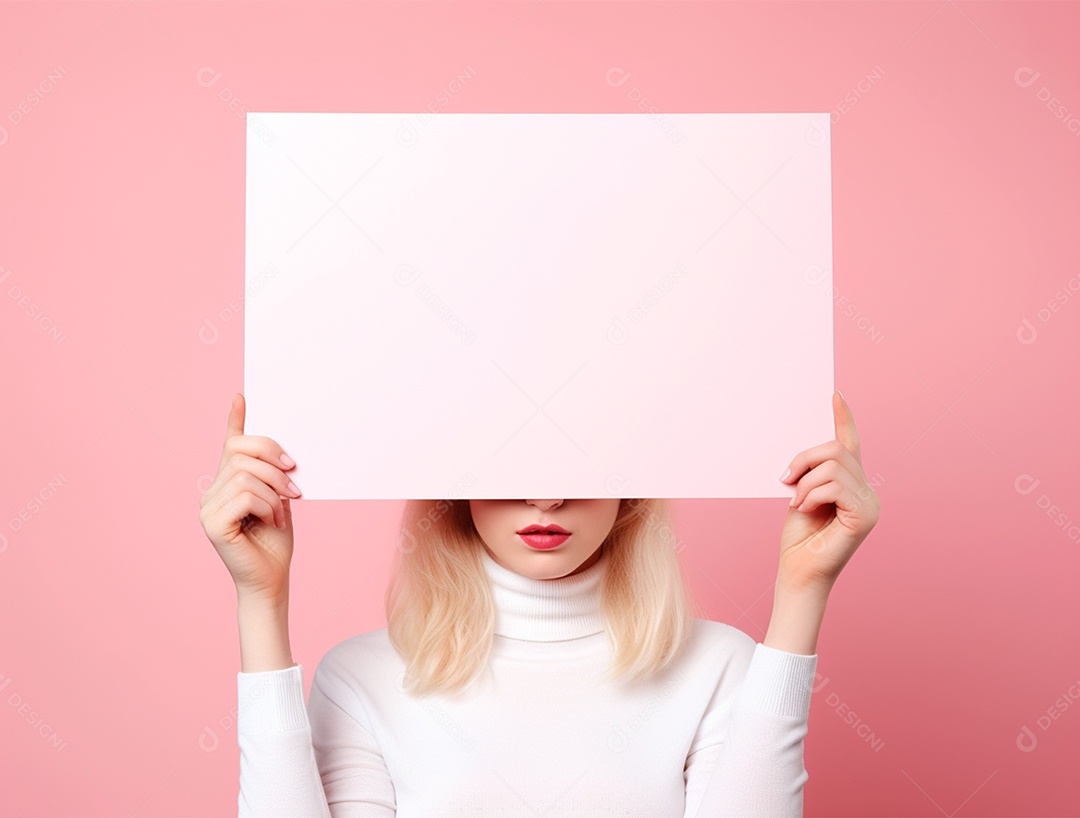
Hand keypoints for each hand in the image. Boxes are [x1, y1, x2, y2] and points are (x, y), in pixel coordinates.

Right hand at [198, 393, 300, 602]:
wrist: (272, 579)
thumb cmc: (275, 542)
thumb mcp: (279, 500)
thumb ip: (272, 476)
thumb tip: (281, 453)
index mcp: (227, 484)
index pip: (230, 445)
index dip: (236, 420)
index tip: (242, 396)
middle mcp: (211, 491)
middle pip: (242, 453)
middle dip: (275, 465)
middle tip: (295, 487)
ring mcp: (207, 507)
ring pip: (246, 474)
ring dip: (274, 492)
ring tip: (280, 512)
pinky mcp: (212, 522)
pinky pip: (245, 495)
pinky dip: (267, 506)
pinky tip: (270, 521)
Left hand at [776, 390, 880, 591]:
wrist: (798, 572)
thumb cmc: (798, 539)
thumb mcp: (801, 494)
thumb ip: (810, 473)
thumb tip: (808, 452)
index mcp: (852, 485)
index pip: (850, 444)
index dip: (843, 417)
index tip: (835, 394)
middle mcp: (867, 492)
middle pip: (836, 449)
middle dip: (805, 459)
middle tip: (786, 480)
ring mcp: (870, 504)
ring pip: (833, 464)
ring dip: (805, 481)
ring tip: (796, 503)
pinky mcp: (864, 515)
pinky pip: (833, 485)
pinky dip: (811, 494)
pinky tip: (804, 509)